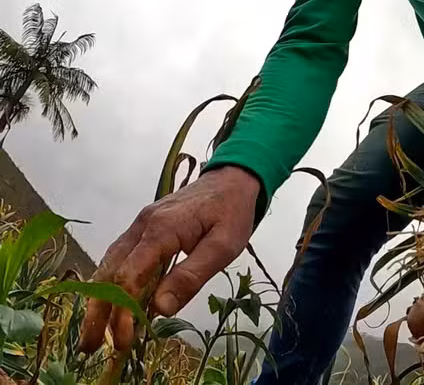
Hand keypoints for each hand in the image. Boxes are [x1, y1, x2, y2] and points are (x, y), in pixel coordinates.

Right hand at [78, 166, 258, 352]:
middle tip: (91, 345)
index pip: (130, 277)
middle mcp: (142, 226)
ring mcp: (140, 225)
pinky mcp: (144, 227)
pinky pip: (120, 257)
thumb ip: (192, 276)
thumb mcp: (223, 247)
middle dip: (98, 311)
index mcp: (162, 230)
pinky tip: (112, 302)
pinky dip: (111, 282)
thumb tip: (160, 309)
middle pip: (109, 272)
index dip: (123, 311)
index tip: (124, 340)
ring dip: (100, 298)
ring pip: (109, 264)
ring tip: (96, 331)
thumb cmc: (232, 212)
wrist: (232, 178)